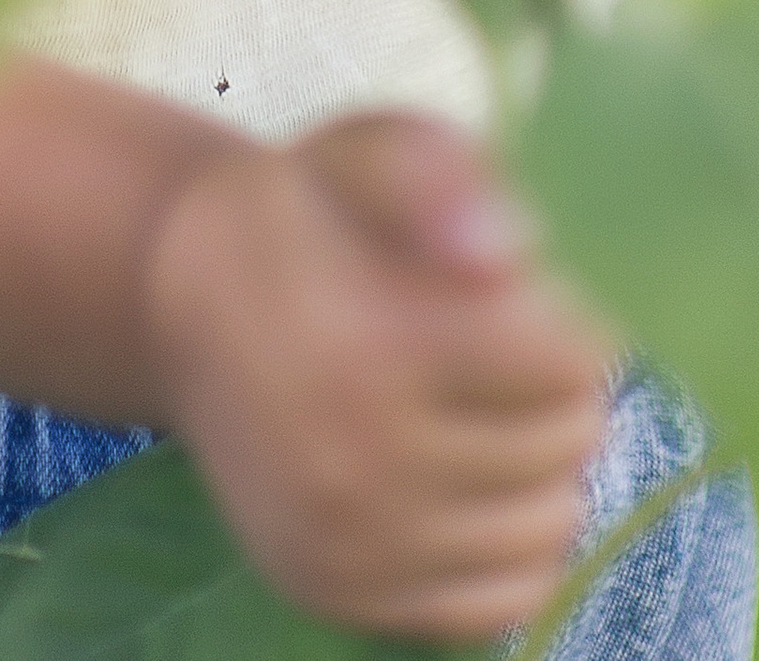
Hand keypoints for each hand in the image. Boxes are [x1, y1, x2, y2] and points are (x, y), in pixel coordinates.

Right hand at [142, 112, 610, 637]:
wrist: (185, 301)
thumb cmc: (303, 211)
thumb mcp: (369, 153)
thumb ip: (442, 180)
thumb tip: (506, 257)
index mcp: (372, 345)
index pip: (567, 365)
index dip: (573, 320)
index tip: (535, 297)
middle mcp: (356, 462)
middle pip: (565, 445)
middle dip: (564, 390)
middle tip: (518, 353)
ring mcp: (347, 543)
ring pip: (546, 531)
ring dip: (548, 469)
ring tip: (501, 415)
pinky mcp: (339, 592)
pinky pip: (494, 606)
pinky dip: (513, 550)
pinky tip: (482, 488)